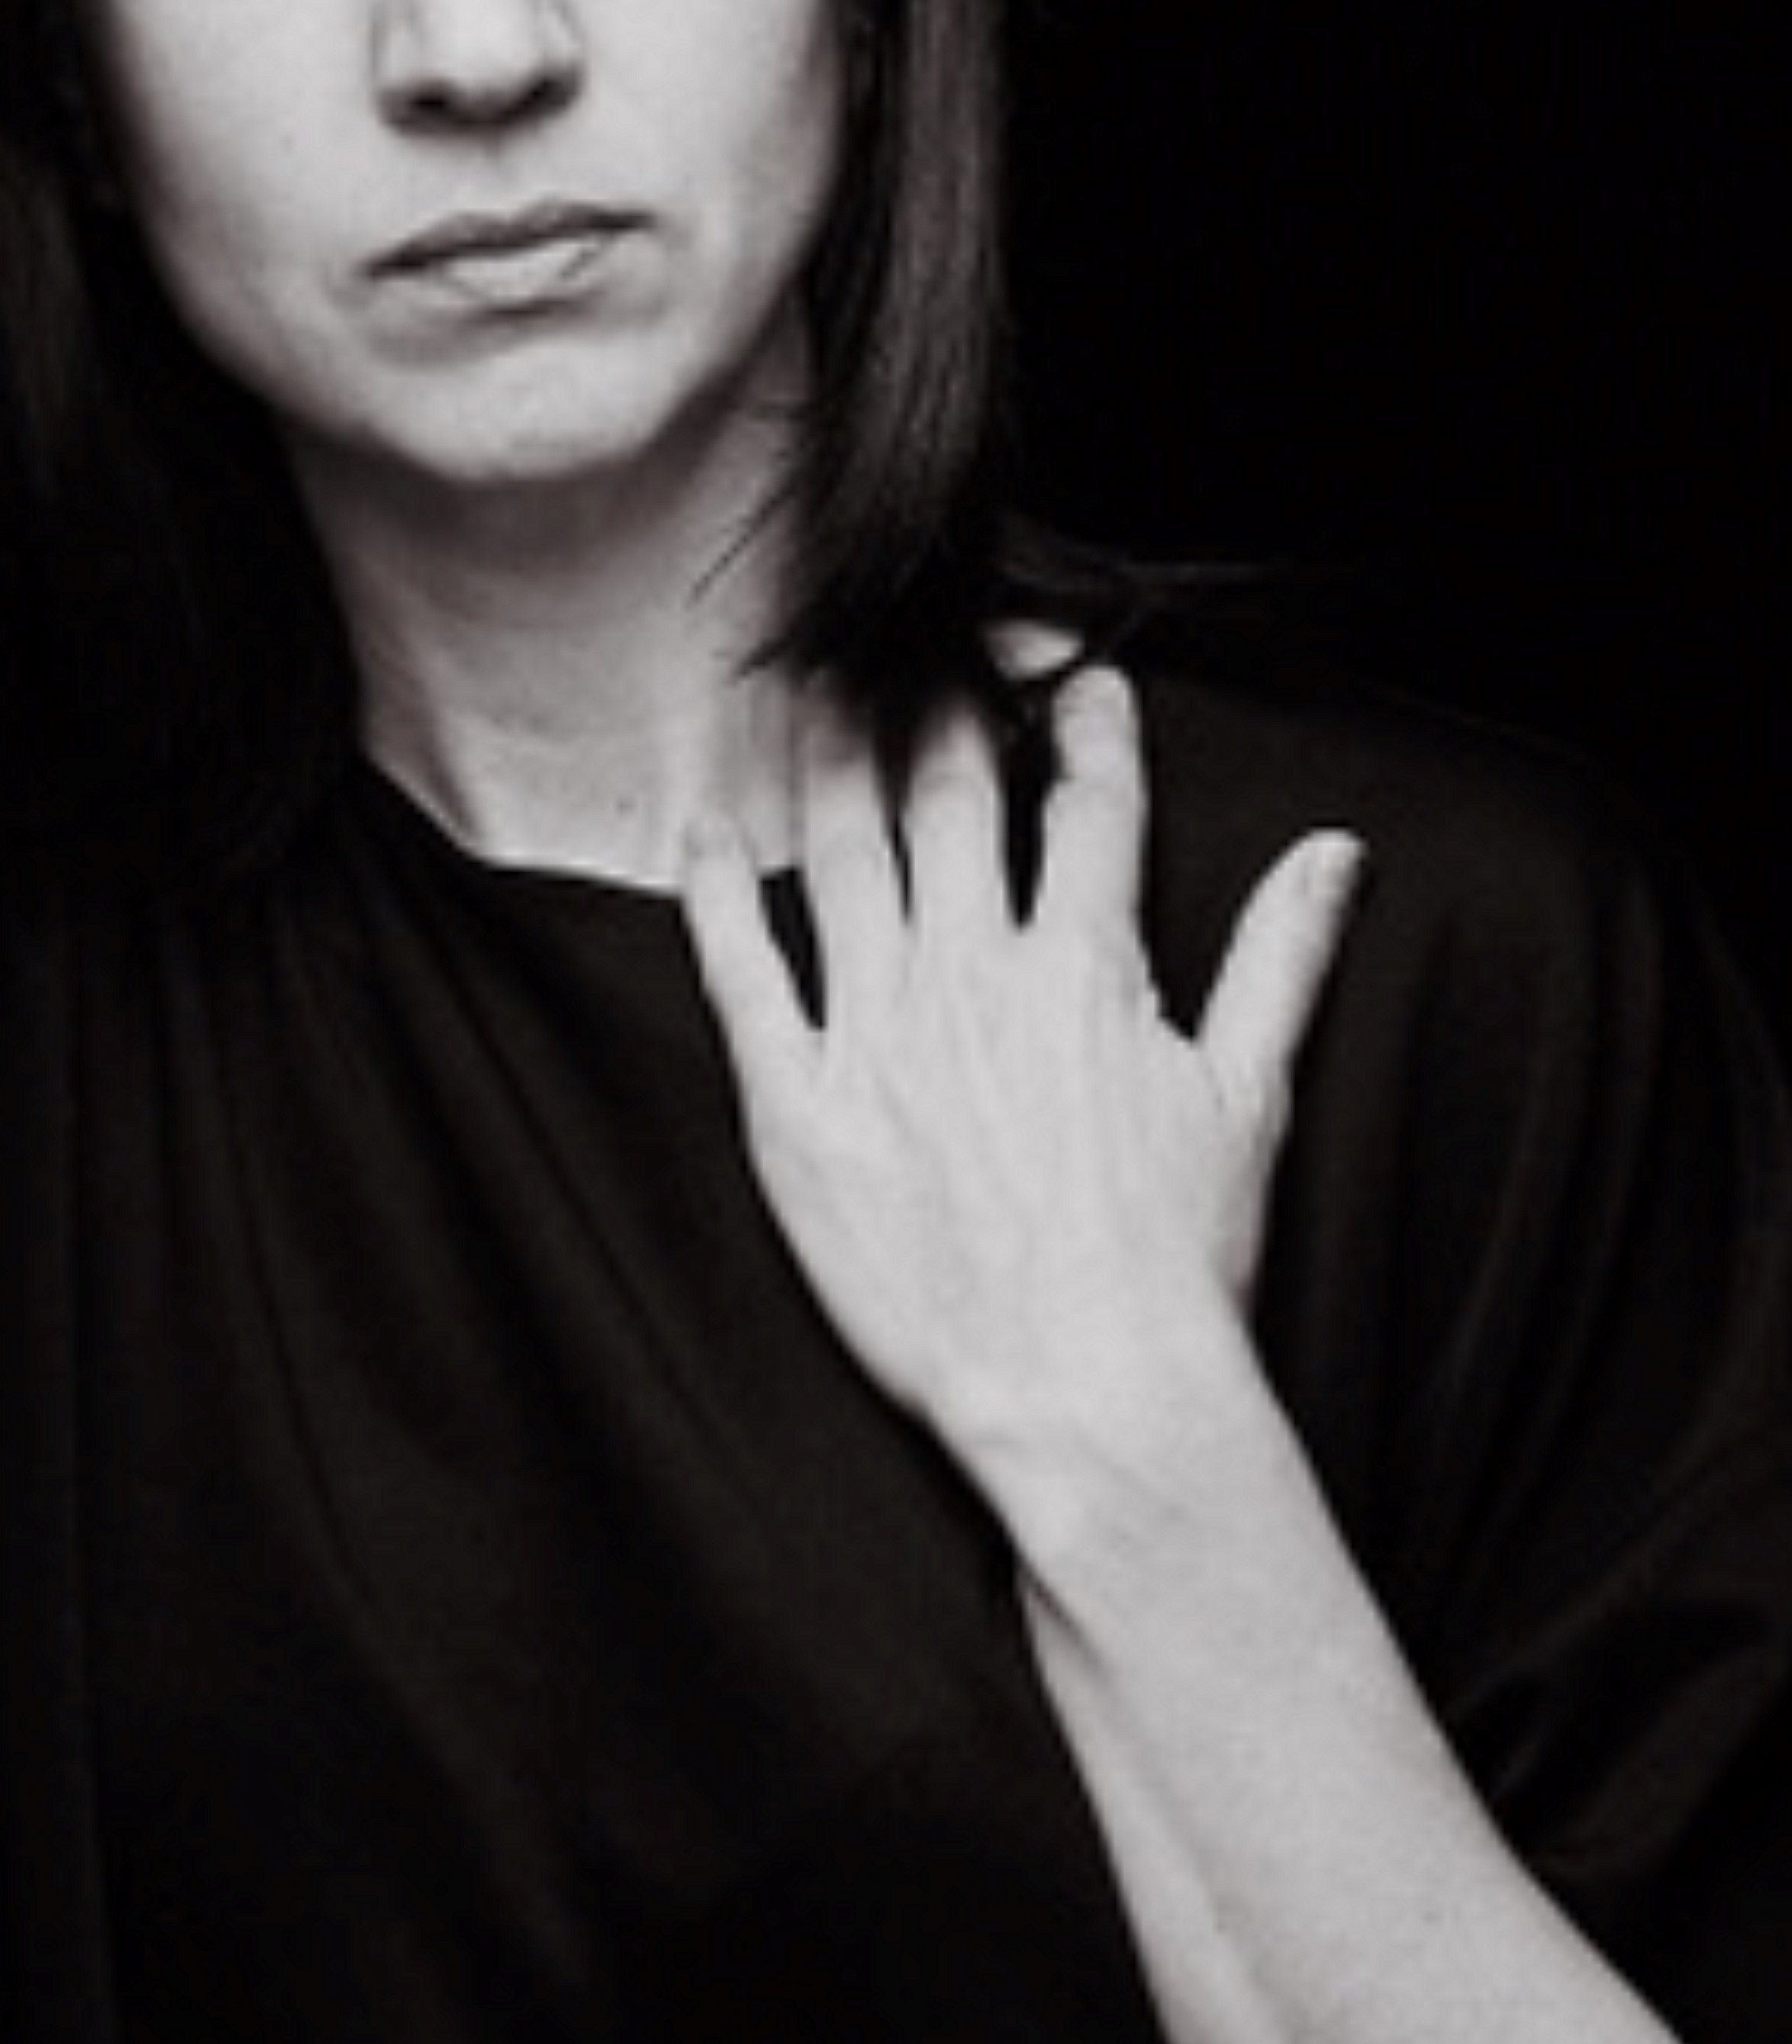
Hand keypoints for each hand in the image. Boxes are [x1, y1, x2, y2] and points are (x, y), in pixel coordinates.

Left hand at [680, 669, 1363, 1544]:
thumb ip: (1281, 958)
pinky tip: (709, 836)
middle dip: (937, 708)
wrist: (1086, 1390)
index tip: (1071, 681)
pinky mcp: (799, 1103)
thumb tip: (1334, 853)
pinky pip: (741, 970)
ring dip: (829, 763)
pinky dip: (721, 891)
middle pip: (950, 798)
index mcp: (1087, 966)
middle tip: (916, 653)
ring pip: (844, 854)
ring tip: (814, 702)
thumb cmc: (1173, 1264)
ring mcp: (880, 1033)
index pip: (1089, 804)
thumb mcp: (1248, 1097)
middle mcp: (976, 975)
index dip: (1084, 725)